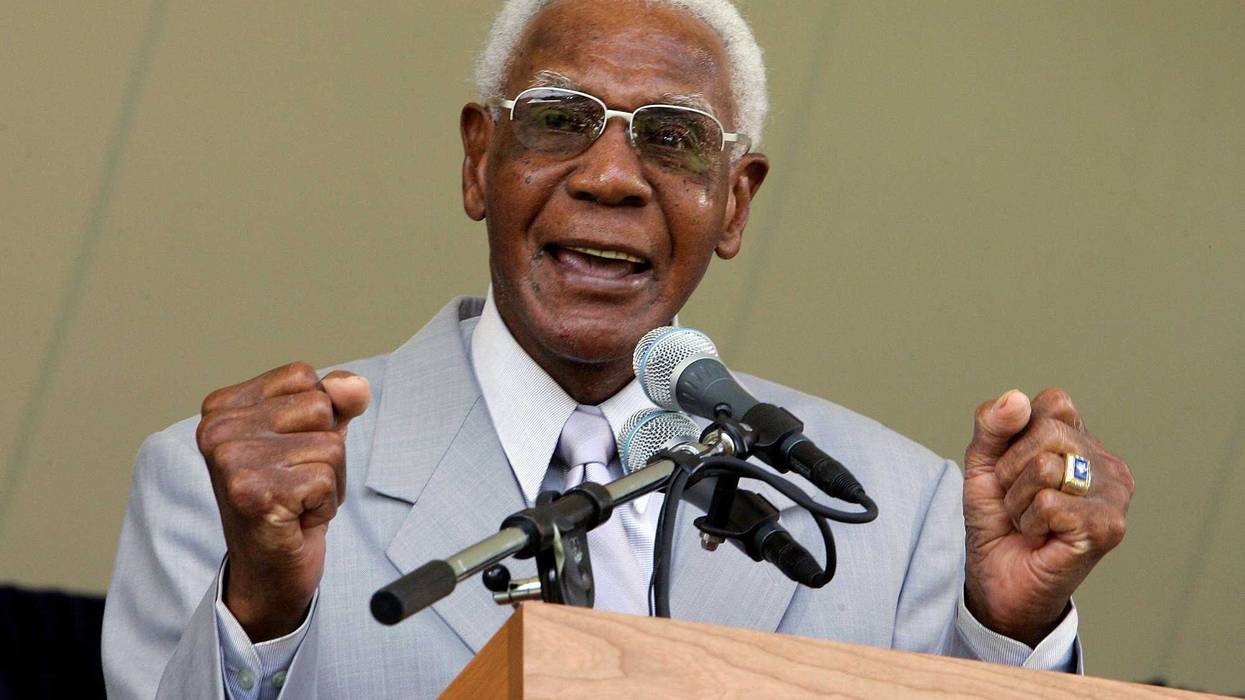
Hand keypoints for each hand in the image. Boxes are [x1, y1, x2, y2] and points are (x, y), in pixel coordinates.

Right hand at [196, 362, 370, 640]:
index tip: (289, 453)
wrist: (268, 572)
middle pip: (320, 408)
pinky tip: (296, 519)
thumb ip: (336, 401)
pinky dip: (325, 506)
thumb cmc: (289, 499)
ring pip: (330, 445)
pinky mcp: (254, 493)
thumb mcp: (314, 436)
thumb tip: (355, 386)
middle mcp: (217, 430)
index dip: (316, 418)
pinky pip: (327, 480)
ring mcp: (231, 461)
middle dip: (325, 451)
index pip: (303, 376)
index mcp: (222, 406)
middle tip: (295, 483)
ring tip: (296, 501)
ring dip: (328, 481)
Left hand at [961, 388, 1133, 646]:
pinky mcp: (1107, 527)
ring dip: (1018, 500)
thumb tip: (1016, 398)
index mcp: (1083, 441)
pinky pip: (1048, 502)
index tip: (1011, 467)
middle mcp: (1107, 464)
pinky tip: (1041, 537)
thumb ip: (992, 426)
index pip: (1053, 403)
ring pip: (1045, 467)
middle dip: (1011, 470)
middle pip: (1046, 432)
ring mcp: (1114, 496)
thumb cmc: (997, 520)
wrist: (997, 578)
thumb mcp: (983, 463)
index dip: (1015, 434)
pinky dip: (1029, 521)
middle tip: (1019, 500)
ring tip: (1030, 519)